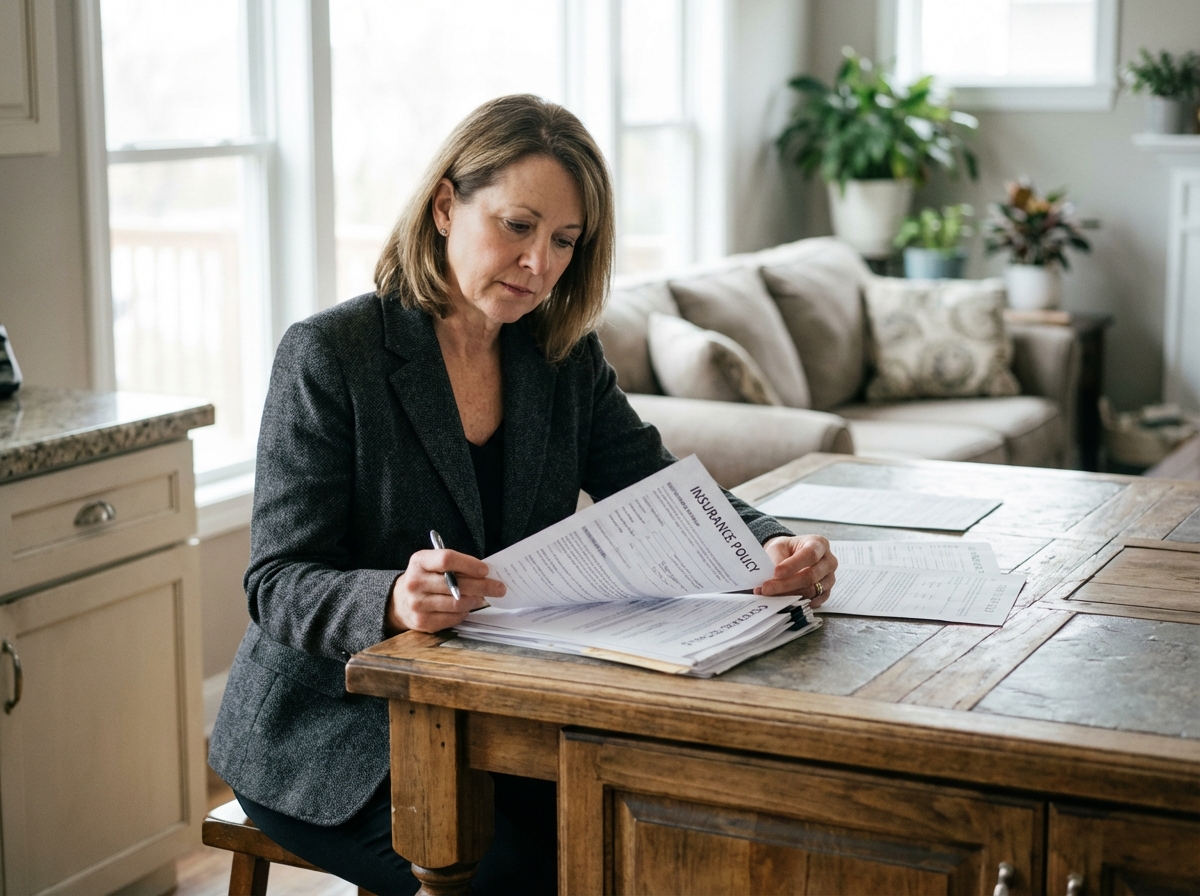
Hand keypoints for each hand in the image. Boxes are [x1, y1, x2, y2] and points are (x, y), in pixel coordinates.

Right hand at [386, 548, 506, 633]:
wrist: (400, 601)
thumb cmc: (425, 578)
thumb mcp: (432, 563)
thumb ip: (454, 565)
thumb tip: (485, 573)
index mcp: (419, 561)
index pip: (446, 559)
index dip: (469, 564)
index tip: (485, 570)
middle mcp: (415, 582)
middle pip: (456, 584)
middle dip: (482, 586)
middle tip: (499, 588)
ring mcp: (417, 604)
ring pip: (457, 603)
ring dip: (475, 600)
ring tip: (482, 598)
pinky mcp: (422, 622)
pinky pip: (452, 618)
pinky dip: (464, 612)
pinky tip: (466, 607)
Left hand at [755, 535, 835, 607]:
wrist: (791, 556)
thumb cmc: (786, 550)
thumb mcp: (778, 547)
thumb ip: (777, 560)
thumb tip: (771, 579)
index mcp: (819, 544)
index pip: (810, 555)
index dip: (793, 565)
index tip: (776, 573)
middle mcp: (829, 561)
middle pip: (811, 576)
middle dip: (786, 584)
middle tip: (767, 588)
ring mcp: (829, 578)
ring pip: (812, 590)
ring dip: (789, 595)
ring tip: (771, 595)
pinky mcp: (826, 592)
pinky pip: (814, 600)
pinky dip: (798, 603)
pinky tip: (785, 601)